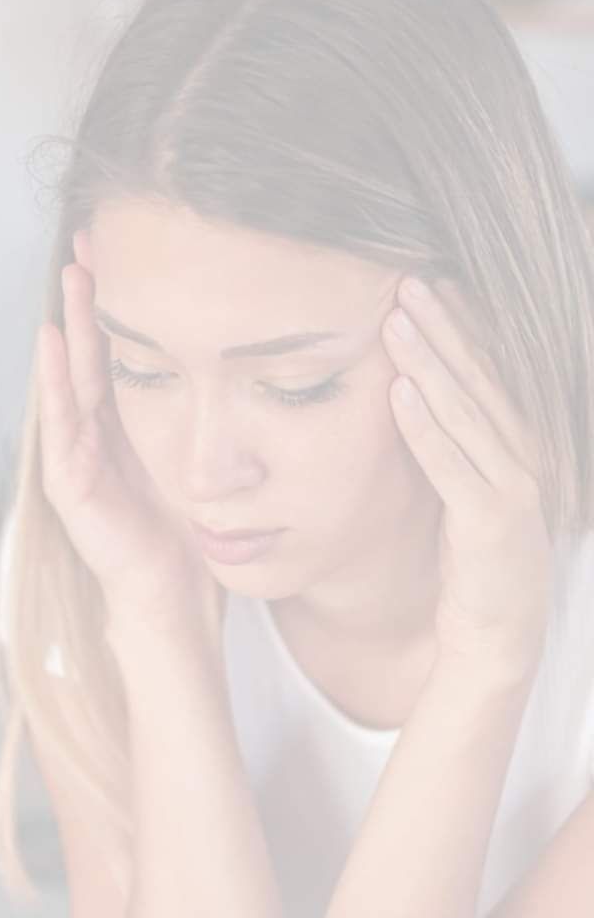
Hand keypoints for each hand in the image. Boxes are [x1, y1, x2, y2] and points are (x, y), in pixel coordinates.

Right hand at [36, 238, 220, 631]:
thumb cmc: (194, 532)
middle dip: (92, 296)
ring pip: (72, 376)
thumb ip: (217, 412)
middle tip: (93, 237)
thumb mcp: (208, 456)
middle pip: (94, 350)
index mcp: (134, 423)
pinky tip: (52, 340)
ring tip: (72, 273)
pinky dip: (54, 381)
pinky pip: (60, 423)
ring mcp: (80, 455)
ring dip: (69, 324)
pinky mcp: (69, 484)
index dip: (126, 301)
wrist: (177, 597)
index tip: (133, 247)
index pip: (125, 349)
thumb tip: (270, 355)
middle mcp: (101, 431)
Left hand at [381, 275, 552, 676]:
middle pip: (478, 379)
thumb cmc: (470, 565)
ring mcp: (512, 488)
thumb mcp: (460, 493)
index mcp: (515, 447)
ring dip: (429, 362)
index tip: (428, 283)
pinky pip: (450, 465)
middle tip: (408, 279)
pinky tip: (398, 392)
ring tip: (396, 319)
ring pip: (465, 412)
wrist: (496, 639)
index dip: (459, 327)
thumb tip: (407, 400)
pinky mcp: (489, 522)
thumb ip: (446, 449)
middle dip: (443, 326)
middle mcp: (522, 458)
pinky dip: (424, 427)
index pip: (486, 375)